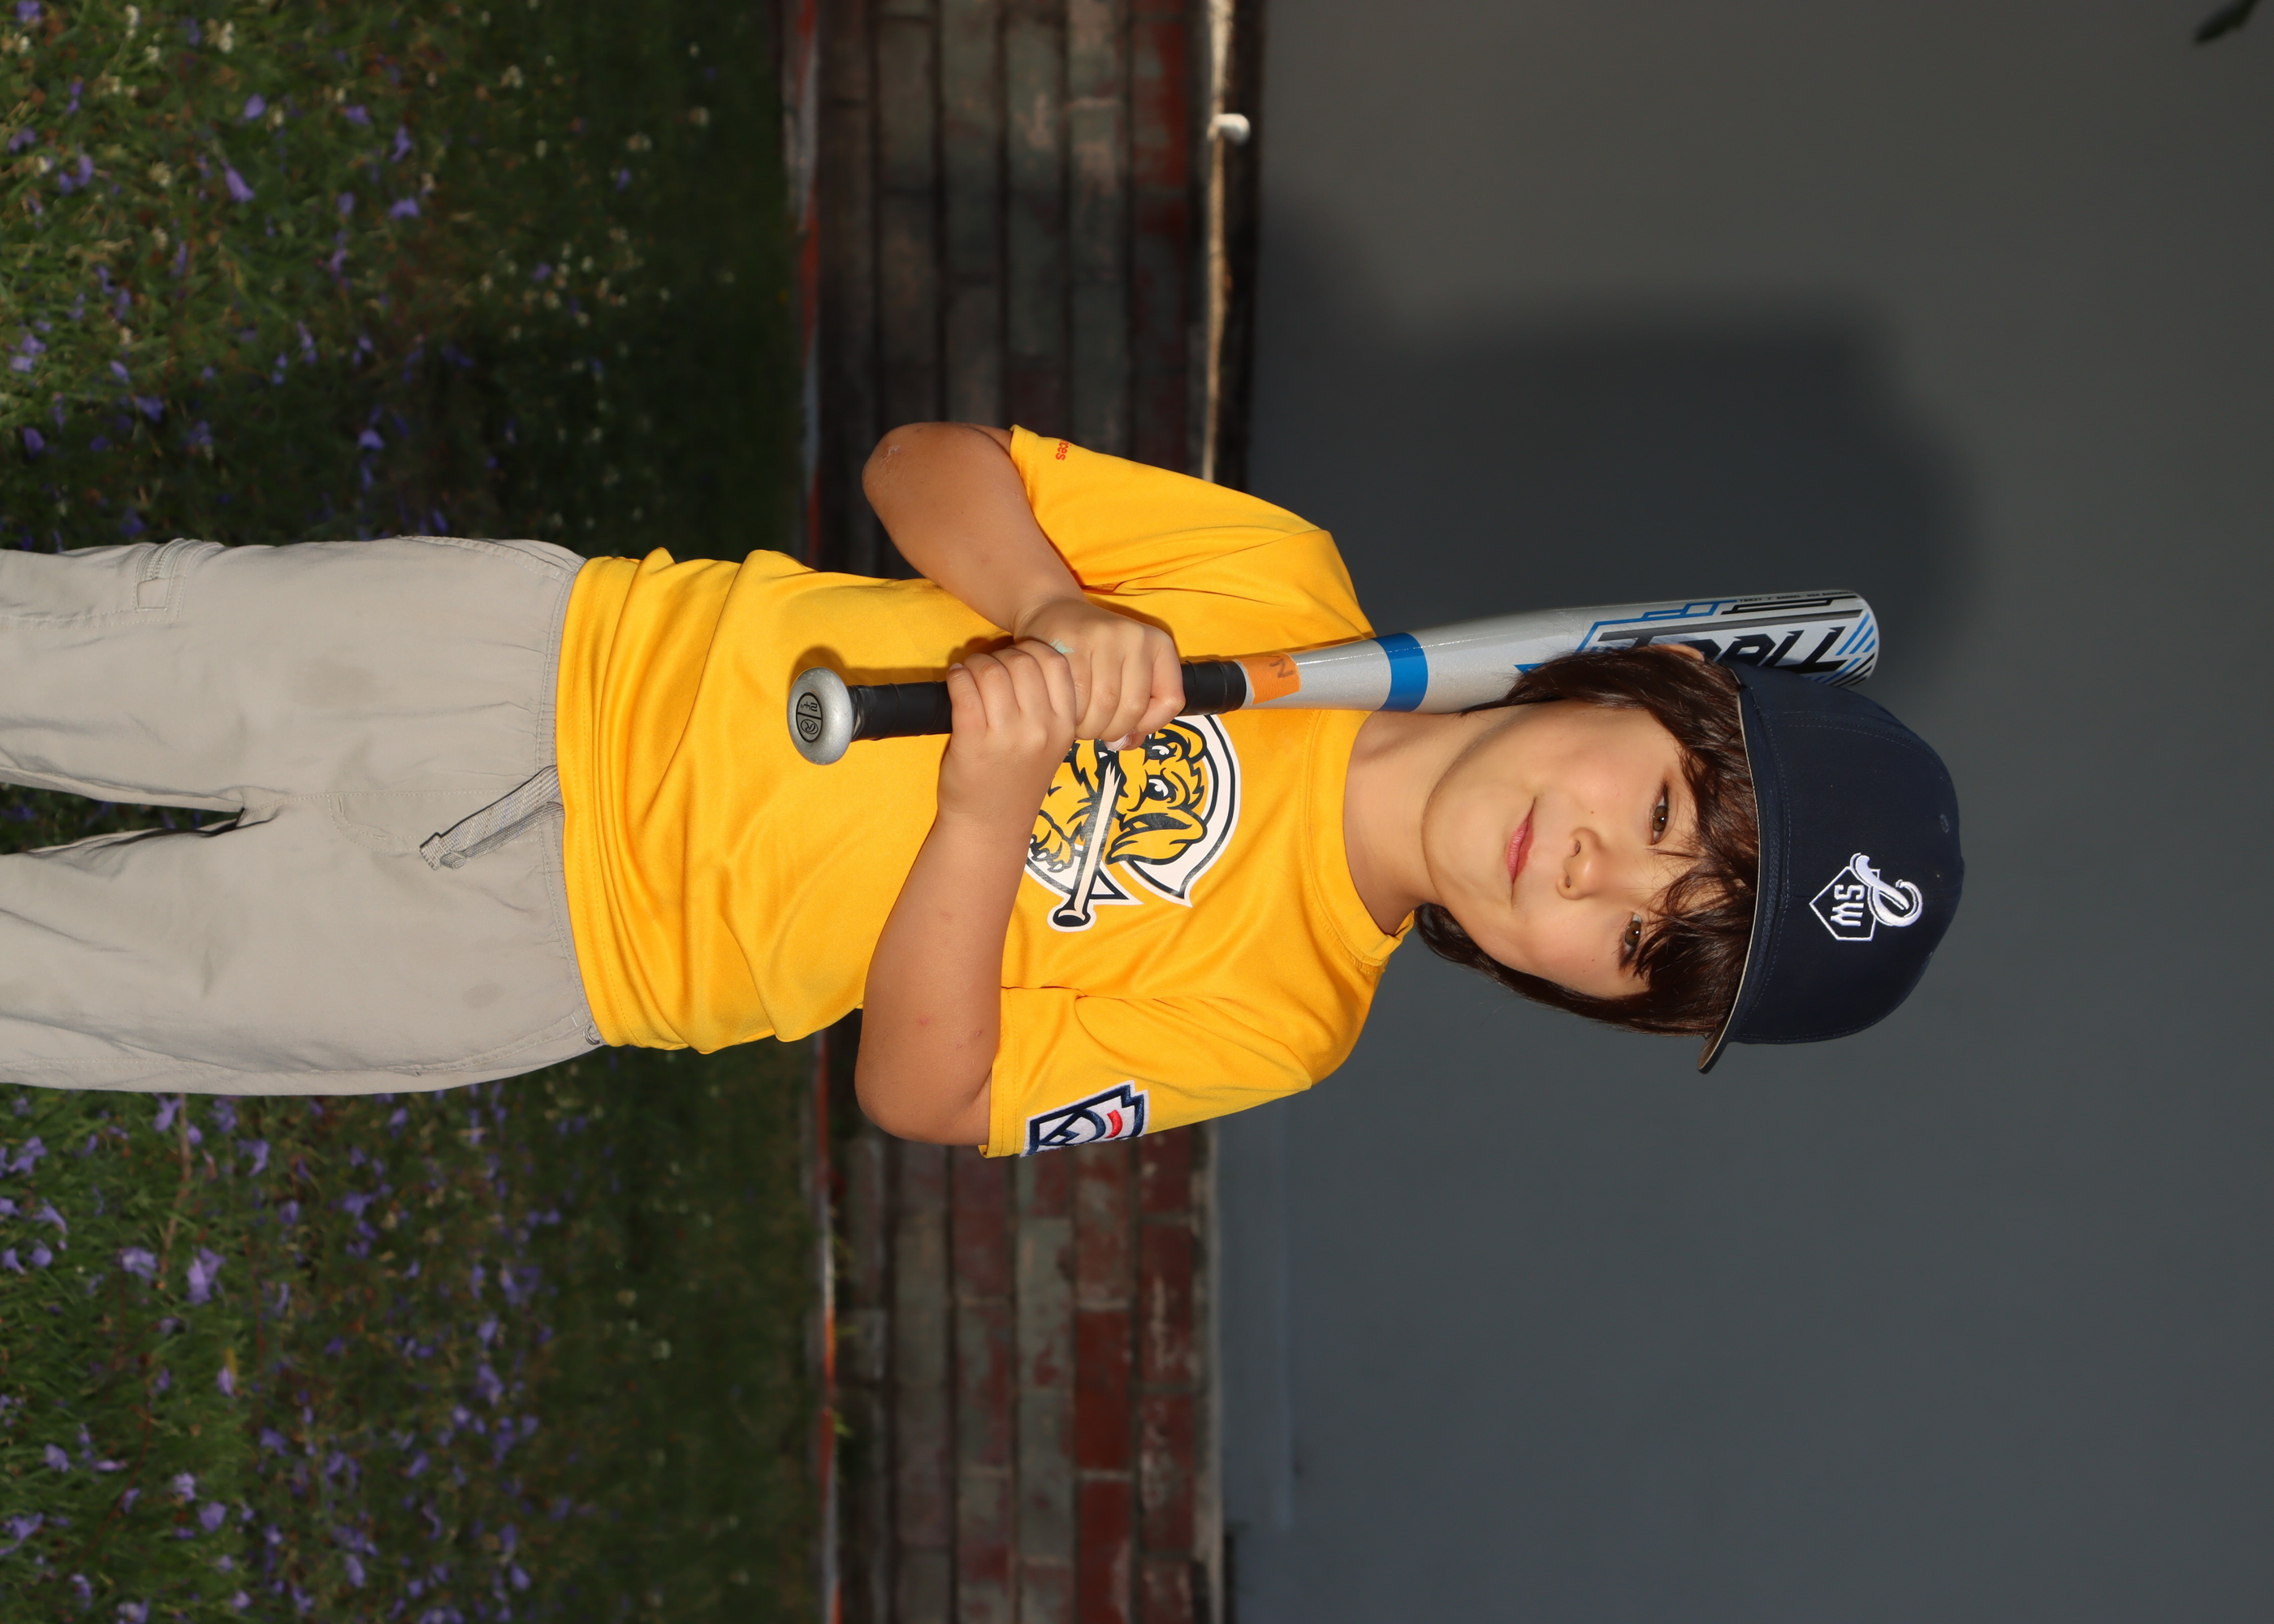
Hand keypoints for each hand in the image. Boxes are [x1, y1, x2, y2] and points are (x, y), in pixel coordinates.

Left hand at [937, 641, 1079, 828]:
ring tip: (968, 675)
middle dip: (1000, 656)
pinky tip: (955, 682)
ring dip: (975, 665)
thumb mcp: (1050, 745)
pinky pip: (965, 690)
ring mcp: (1008, 737)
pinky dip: (956, 677)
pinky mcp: (974, 742)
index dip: (1031, 651)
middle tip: (987, 668)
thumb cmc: (1017, 781)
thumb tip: (1022, 656)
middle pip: (1023, 662)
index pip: (1055, 663)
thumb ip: (1045, 706)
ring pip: (992, 672)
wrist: (990, 826)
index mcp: (1065, 726)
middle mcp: (1041, 729)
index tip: (1015, 661)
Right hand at [1010, 597, 1183, 748]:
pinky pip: (1077, 697)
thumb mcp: (1128, 672)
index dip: (1148, 725)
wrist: (1055, 613)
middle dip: (1112, 731)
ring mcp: (1106, 636)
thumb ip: (1137, 711)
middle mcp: (1137, 636)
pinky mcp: (1074, 642)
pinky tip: (1066, 710)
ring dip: (1089, 727)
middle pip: (1133, 708)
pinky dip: (1072, 715)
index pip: (1170, 701)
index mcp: (1159, 644)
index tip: (1128, 727)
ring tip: (1080, 723)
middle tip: (1095, 730)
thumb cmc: (1095, 652)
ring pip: (1105, 706)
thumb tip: (1123, 745)